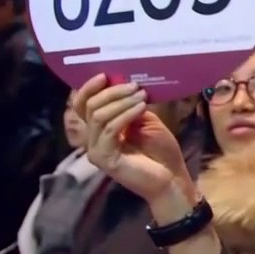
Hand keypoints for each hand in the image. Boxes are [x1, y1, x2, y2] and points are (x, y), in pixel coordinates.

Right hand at [77, 74, 193, 204]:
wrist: (172, 178)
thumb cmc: (161, 152)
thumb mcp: (146, 121)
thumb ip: (131, 106)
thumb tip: (124, 85)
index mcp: (101, 129)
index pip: (83, 105)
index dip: (89, 88)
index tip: (105, 75)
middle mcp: (94, 139)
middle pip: (90, 107)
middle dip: (112, 92)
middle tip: (135, 87)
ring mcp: (97, 150)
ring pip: (99, 116)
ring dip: (122, 102)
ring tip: (142, 97)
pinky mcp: (105, 158)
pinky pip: (111, 130)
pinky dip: (126, 115)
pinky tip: (141, 108)